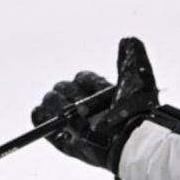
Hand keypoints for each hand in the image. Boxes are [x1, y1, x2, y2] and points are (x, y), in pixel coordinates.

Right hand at [30, 37, 158, 172]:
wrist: (131, 136)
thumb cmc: (137, 108)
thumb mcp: (139, 76)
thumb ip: (131, 56)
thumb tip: (127, 39)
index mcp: (103, 94)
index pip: (83, 77)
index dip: (89, 81)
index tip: (102, 90)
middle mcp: (87, 107)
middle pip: (63, 88)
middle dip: (71, 93)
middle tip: (85, 105)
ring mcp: (74, 123)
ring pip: (51, 101)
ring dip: (58, 104)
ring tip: (74, 113)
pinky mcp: (64, 139)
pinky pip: (41, 121)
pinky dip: (41, 115)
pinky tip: (51, 115)